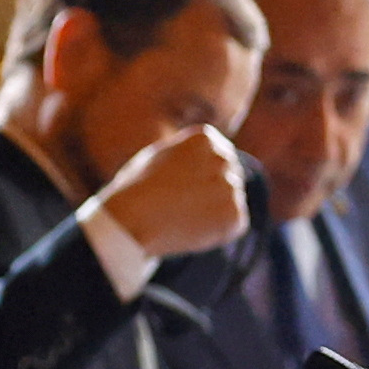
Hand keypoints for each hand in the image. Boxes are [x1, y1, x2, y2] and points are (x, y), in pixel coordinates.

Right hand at [97, 123, 254, 261]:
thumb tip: (208, 158)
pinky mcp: (235, 215)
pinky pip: (234, 224)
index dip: (203, 175)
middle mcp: (223, 158)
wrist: (132, 219)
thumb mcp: (160, 157)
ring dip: (214, 211)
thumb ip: (188, 155)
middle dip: (213, 191)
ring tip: (183, 215)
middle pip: (231, 176)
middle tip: (183, 204)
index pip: (221, 155)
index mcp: (204, 138)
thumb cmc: (136, 189)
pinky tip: (192, 228)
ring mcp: (231, 187)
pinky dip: (218, 230)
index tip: (183, 185)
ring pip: (230, 200)